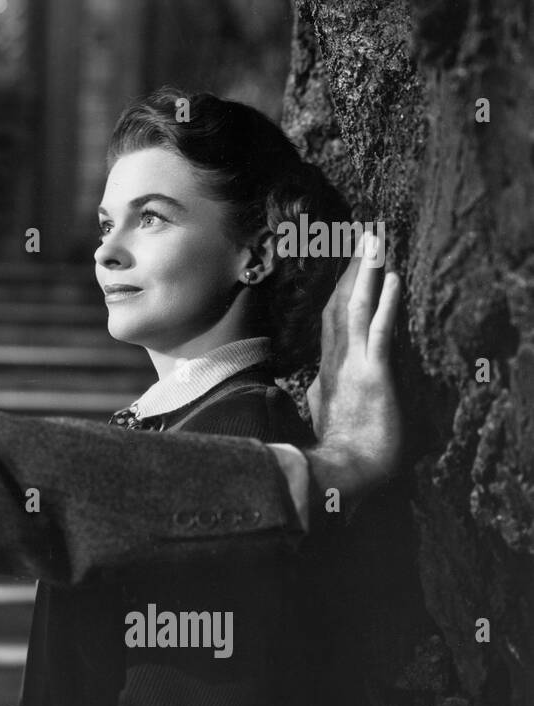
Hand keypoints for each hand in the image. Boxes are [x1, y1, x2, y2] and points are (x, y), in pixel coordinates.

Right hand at [304, 233, 403, 510]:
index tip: (350, 263)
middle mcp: (337, 360)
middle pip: (344, 304)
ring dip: (367, 272)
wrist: (341, 472)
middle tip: (365, 234)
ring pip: (358, 308)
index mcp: (328, 369)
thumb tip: (314, 385)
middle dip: (355, 268)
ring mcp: (353, 365)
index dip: (343, 289)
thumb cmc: (339, 451)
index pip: (334, 320)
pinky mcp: (373, 375)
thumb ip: (322, 394)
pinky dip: (385, 304)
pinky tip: (391, 279)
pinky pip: (379, 332)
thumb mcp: (325, 416)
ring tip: (375, 240)